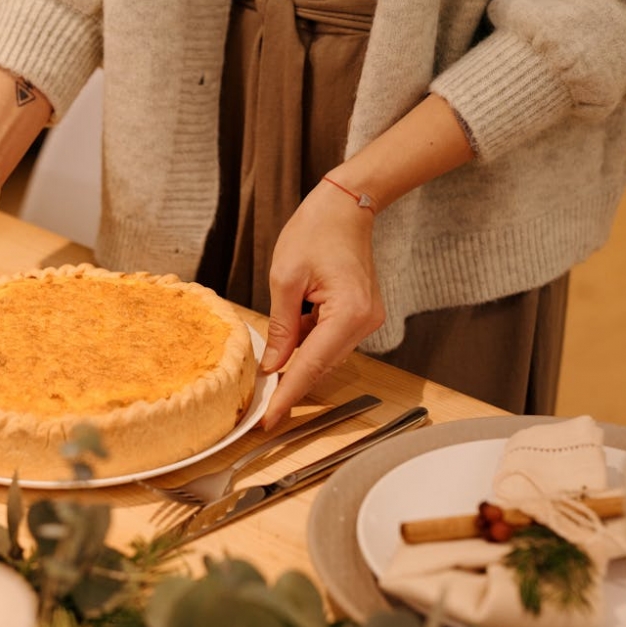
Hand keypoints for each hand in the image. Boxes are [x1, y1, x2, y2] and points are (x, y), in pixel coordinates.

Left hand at [258, 181, 384, 427]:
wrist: (346, 205)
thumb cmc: (316, 231)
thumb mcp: (286, 279)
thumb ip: (281, 327)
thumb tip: (274, 366)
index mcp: (348, 312)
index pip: (311, 365)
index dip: (288, 396)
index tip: (269, 421)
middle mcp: (364, 322)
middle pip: (320, 365)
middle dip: (289, 381)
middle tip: (259, 400)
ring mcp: (367, 320)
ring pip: (324, 354)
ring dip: (298, 358)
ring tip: (271, 353)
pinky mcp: (361, 315)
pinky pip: (329, 340)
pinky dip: (308, 342)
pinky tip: (292, 330)